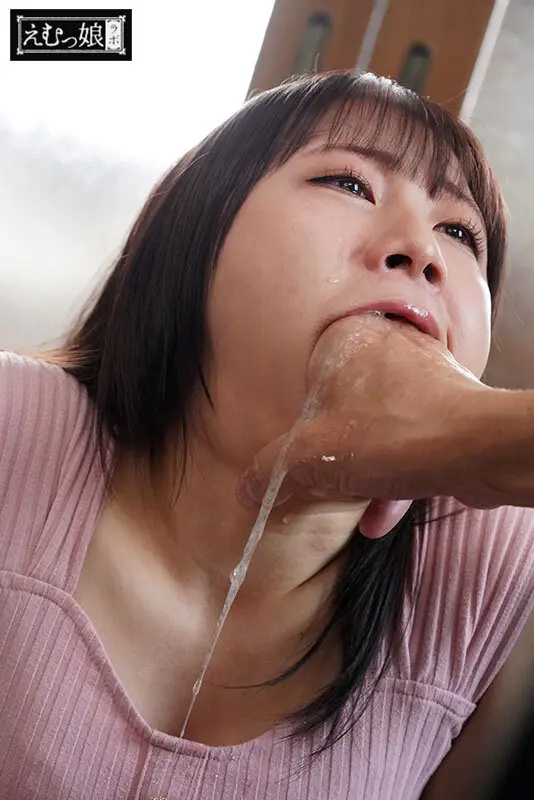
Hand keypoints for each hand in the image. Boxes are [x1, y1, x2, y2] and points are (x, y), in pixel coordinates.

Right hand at [236, 313, 489, 536]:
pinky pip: (410, 442)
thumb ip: (272, 470)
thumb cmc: (394, 434)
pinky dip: (395, 478)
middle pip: (342, 407)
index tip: (299, 456)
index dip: (299, 425)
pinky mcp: (449, 408)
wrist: (481, 449)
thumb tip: (246, 489)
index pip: (306, 378)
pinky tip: (380, 519)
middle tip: (323, 482)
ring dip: (364, 473)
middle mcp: (388, 347)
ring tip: (353, 505)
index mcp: (348, 339)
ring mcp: (424, 376)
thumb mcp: (312, 456)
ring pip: (378, 428)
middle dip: (335, 455)